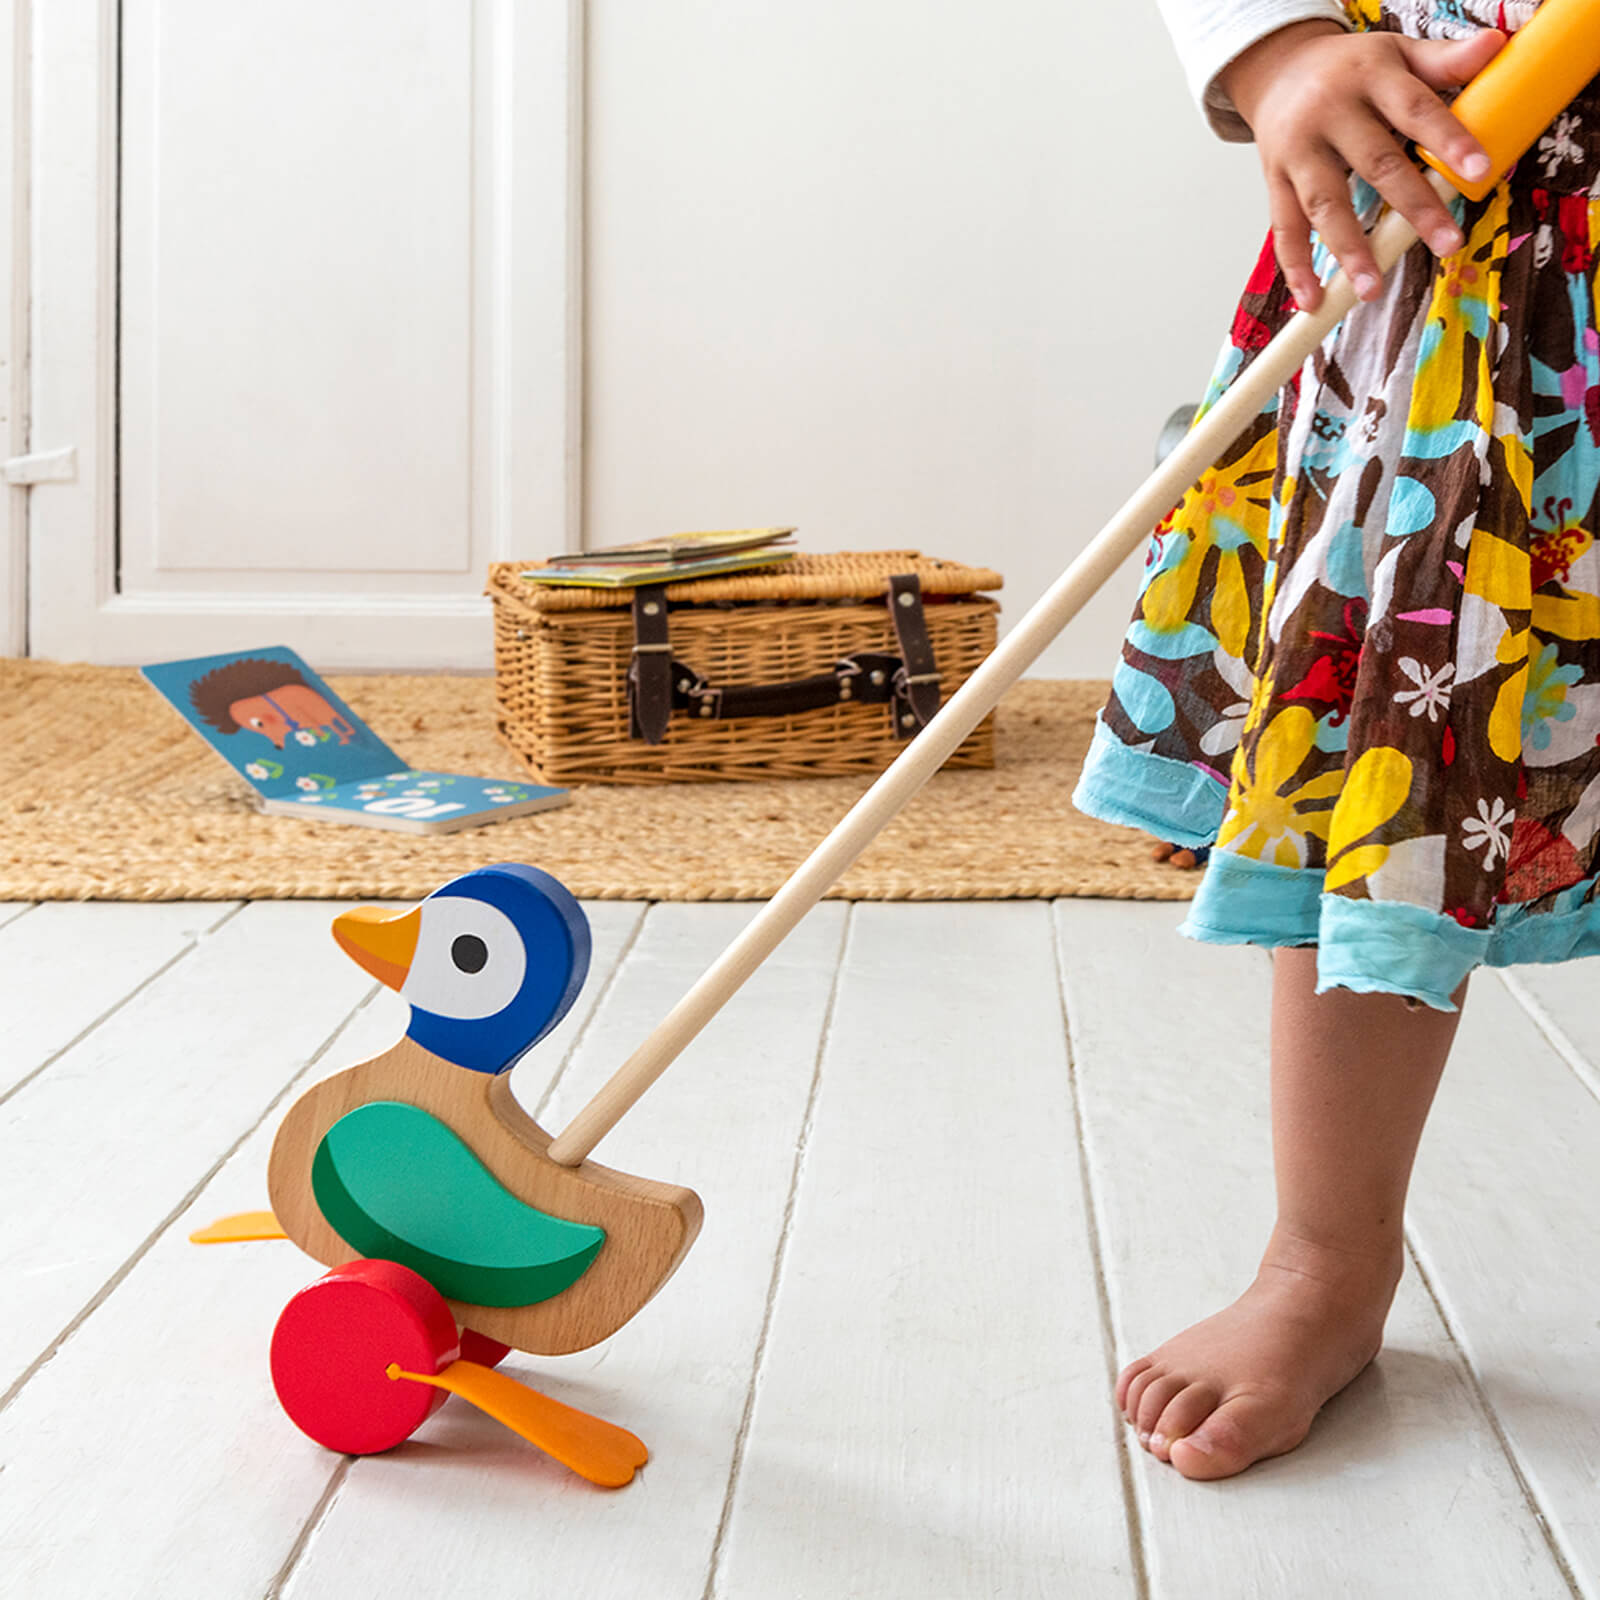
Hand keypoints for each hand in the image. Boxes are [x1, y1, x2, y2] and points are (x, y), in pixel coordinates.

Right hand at [1219, 21, 1505, 309]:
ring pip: (1324, 204)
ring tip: (1370, 289)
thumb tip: (1495, 46)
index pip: (1415, 109)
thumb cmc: (1350, 69)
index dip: (1447, 140)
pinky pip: (1284, 229)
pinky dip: (1295, 267)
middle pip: (1374, 164)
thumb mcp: (1397, 52)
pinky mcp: (1274, 181)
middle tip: (1446, 244)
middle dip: (1412, 207)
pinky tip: (1311, 299)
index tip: (1477, 173)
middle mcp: (1329, 114)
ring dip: (1348, 249)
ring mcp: (1297, 151)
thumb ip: (1444, 59)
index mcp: (1369, 77)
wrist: (1278, 70)